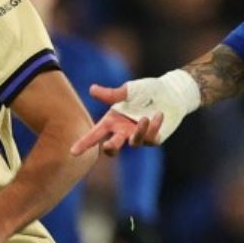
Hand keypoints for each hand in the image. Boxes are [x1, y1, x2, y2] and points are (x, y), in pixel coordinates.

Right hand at [72, 71, 200, 156]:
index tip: (73, 152)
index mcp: (113, 120)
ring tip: (145, 117)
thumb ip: (111, 94)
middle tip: (108, 145)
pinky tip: (159, 114)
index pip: (96, 134)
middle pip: (112, 147)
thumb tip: (92, 90)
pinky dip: (154, 126)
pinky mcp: (154, 138)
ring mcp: (138, 136)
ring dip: (139, 132)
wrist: (170, 92)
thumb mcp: (128, 90)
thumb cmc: (147, 90)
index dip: (84, 143)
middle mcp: (123, 131)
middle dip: (110, 147)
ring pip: (134, 143)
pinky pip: (152, 139)